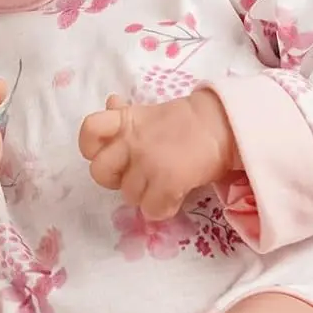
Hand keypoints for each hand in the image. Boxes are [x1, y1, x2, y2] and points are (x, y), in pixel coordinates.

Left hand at [78, 88, 238, 219]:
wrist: (222, 125)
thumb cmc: (184, 123)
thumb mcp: (148, 113)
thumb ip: (124, 115)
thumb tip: (111, 102)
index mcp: (125, 121)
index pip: (89, 130)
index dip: (92, 147)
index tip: (109, 152)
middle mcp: (131, 140)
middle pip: (100, 172)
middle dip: (116, 179)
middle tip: (138, 175)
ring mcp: (148, 161)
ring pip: (129, 196)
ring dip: (145, 195)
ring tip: (164, 182)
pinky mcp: (168, 179)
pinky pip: (151, 210)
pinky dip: (163, 208)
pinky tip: (175, 195)